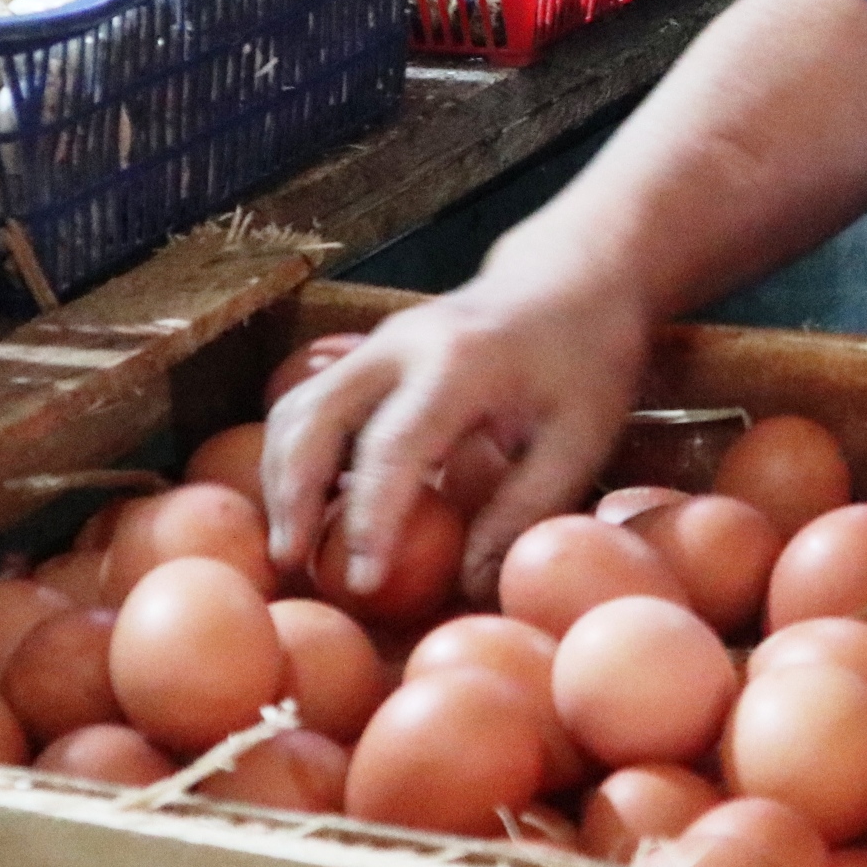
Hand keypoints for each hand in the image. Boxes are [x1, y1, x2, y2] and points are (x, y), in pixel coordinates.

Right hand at [261, 267, 651, 603]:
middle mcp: (401, 344)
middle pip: (315, 416)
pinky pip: (309, 402)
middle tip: (291, 567)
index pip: (394, 447)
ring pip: (297, 407)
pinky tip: (308, 508)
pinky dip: (295, 455)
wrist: (571, 279)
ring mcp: (376, 343)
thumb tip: (471, 587)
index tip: (363, 582)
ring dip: (281, 477)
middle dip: (291, 495)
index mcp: (460, 363)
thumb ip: (525, 509)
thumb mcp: (580, 438)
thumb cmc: (585, 362)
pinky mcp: (367, 353)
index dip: (370, 518)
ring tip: (289, 547)